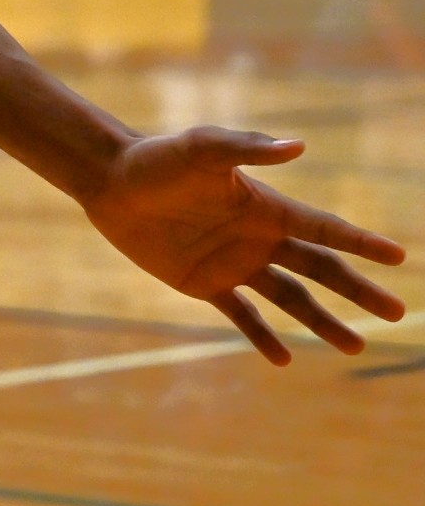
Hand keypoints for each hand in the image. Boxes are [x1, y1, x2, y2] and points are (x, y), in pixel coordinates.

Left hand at [79, 131, 405, 363]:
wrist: (109, 179)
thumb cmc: (156, 158)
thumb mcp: (201, 148)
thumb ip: (247, 148)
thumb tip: (299, 145)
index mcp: (265, 207)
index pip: (324, 230)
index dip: (361, 243)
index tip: (399, 256)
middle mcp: (257, 238)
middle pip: (320, 269)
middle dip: (358, 291)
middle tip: (397, 314)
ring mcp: (232, 262)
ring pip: (290, 299)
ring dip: (321, 323)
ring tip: (354, 346)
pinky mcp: (202, 282)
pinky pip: (240, 314)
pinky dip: (261, 336)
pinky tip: (283, 360)